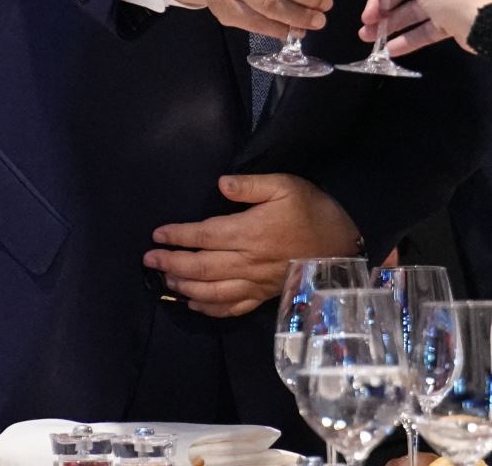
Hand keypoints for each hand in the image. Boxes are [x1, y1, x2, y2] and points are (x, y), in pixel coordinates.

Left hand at [143, 173, 359, 317]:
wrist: (343, 246)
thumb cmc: (313, 211)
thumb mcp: (287, 185)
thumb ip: (251, 185)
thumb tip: (221, 183)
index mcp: (250, 232)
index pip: (204, 236)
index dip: (178, 236)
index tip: (157, 234)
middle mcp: (248, 262)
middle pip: (201, 267)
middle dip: (171, 263)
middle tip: (148, 260)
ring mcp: (255, 283)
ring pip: (211, 291)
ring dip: (184, 286)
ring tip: (165, 279)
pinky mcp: (263, 296)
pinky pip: (231, 307)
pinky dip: (209, 308)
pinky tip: (194, 303)